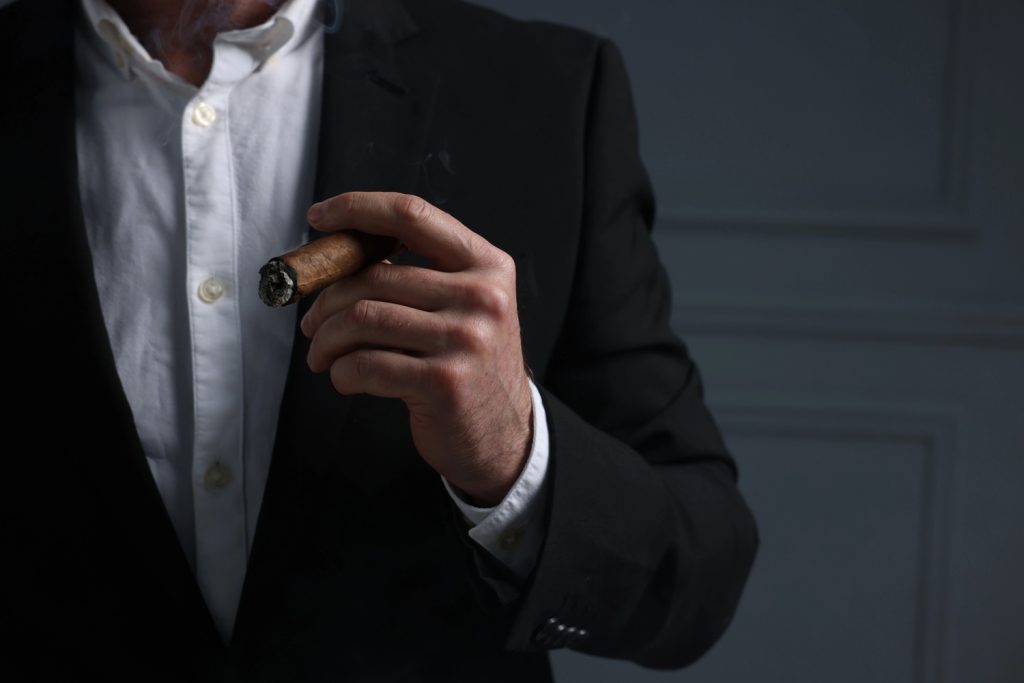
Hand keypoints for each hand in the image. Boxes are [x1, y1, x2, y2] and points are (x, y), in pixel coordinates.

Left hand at [300, 192, 532, 505]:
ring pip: (362, 319)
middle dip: (326, 300)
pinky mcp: (443, 382)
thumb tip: (339, 256)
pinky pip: (365, 364)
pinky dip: (341, 373)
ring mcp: (465, 339)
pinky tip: (347, 379)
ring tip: (322, 355)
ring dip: (327, 340)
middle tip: (312, 324)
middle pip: (374, 277)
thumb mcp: (465, 307)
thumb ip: (420, 276)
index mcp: (487, 265)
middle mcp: (482, 297)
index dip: (357, 208)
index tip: (320, 216)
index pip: (412, 215)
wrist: (504, 435)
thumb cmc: (468, 365)